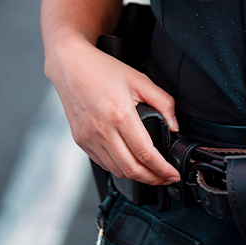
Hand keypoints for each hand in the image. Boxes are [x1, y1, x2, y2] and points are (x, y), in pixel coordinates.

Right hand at [47, 38, 179, 185]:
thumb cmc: (103, 70)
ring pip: (116, 170)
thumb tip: (175, 127)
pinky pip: (103, 163)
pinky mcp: (80, 141)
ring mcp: (88, 138)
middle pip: (131, 169)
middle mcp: (102, 130)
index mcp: (120, 115)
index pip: (145, 154)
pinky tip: (130, 163)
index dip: (162, 169)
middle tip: (166, 178)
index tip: (172, 174)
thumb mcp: (140, 80)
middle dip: (153, 179)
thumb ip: (163, 103)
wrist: (70, 65)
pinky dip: (118, 168)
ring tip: (151, 173)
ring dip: (136, 177)